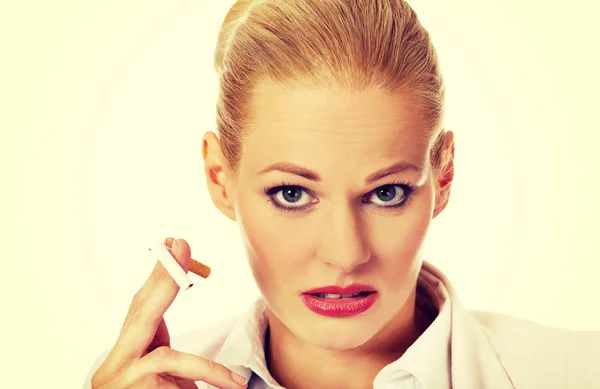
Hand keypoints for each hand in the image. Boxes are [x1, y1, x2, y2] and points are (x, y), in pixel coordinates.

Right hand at [91, 237, 247, 388]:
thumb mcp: (164, 373)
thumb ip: (169, 348)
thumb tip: (185, 309)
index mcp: (126, 351)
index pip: (141, 306)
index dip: (158, 274)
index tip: (175, 243)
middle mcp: (115, 365)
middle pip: (139, 312)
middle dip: (163, 279)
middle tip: (180, 247)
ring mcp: (120, 382)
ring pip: (166, 358)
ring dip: (204, 367)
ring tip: (236, 384)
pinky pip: (176, 383)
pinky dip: (204, 382)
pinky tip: (227, 388)